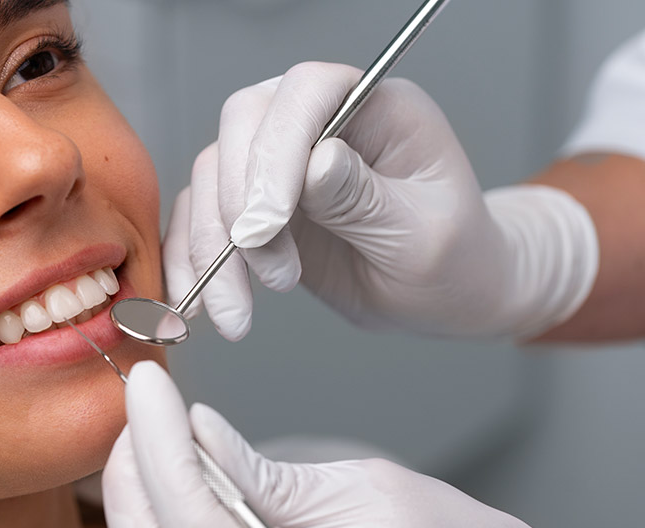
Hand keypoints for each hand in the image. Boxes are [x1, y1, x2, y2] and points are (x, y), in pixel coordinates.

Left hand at [103, 361, 644, 527]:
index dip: (159, 445)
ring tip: (152, 458)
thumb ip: (267, 475)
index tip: (149, 385)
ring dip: (134, 524)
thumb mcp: (369, 491)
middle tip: (142, 416)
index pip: (196, 525)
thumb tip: (195, 434)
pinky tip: (166, 518)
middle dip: (131, 483)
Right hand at [163, 62, 597, 340]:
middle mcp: (319, 123)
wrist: (442, 296)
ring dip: (212, 249)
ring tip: (239, 313)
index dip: (275, 152)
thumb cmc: (454, 257)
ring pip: (211, 180)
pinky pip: (201, 221)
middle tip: (267, 272)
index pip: (306, 95)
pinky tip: (200, 304)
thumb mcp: (424, 235)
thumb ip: (366, 198)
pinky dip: (191, 262)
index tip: (266, 225)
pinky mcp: (253, 208)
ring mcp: (279, 164)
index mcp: (374, 107)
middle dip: (238, 207)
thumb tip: (315, 162)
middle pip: (241, 129)